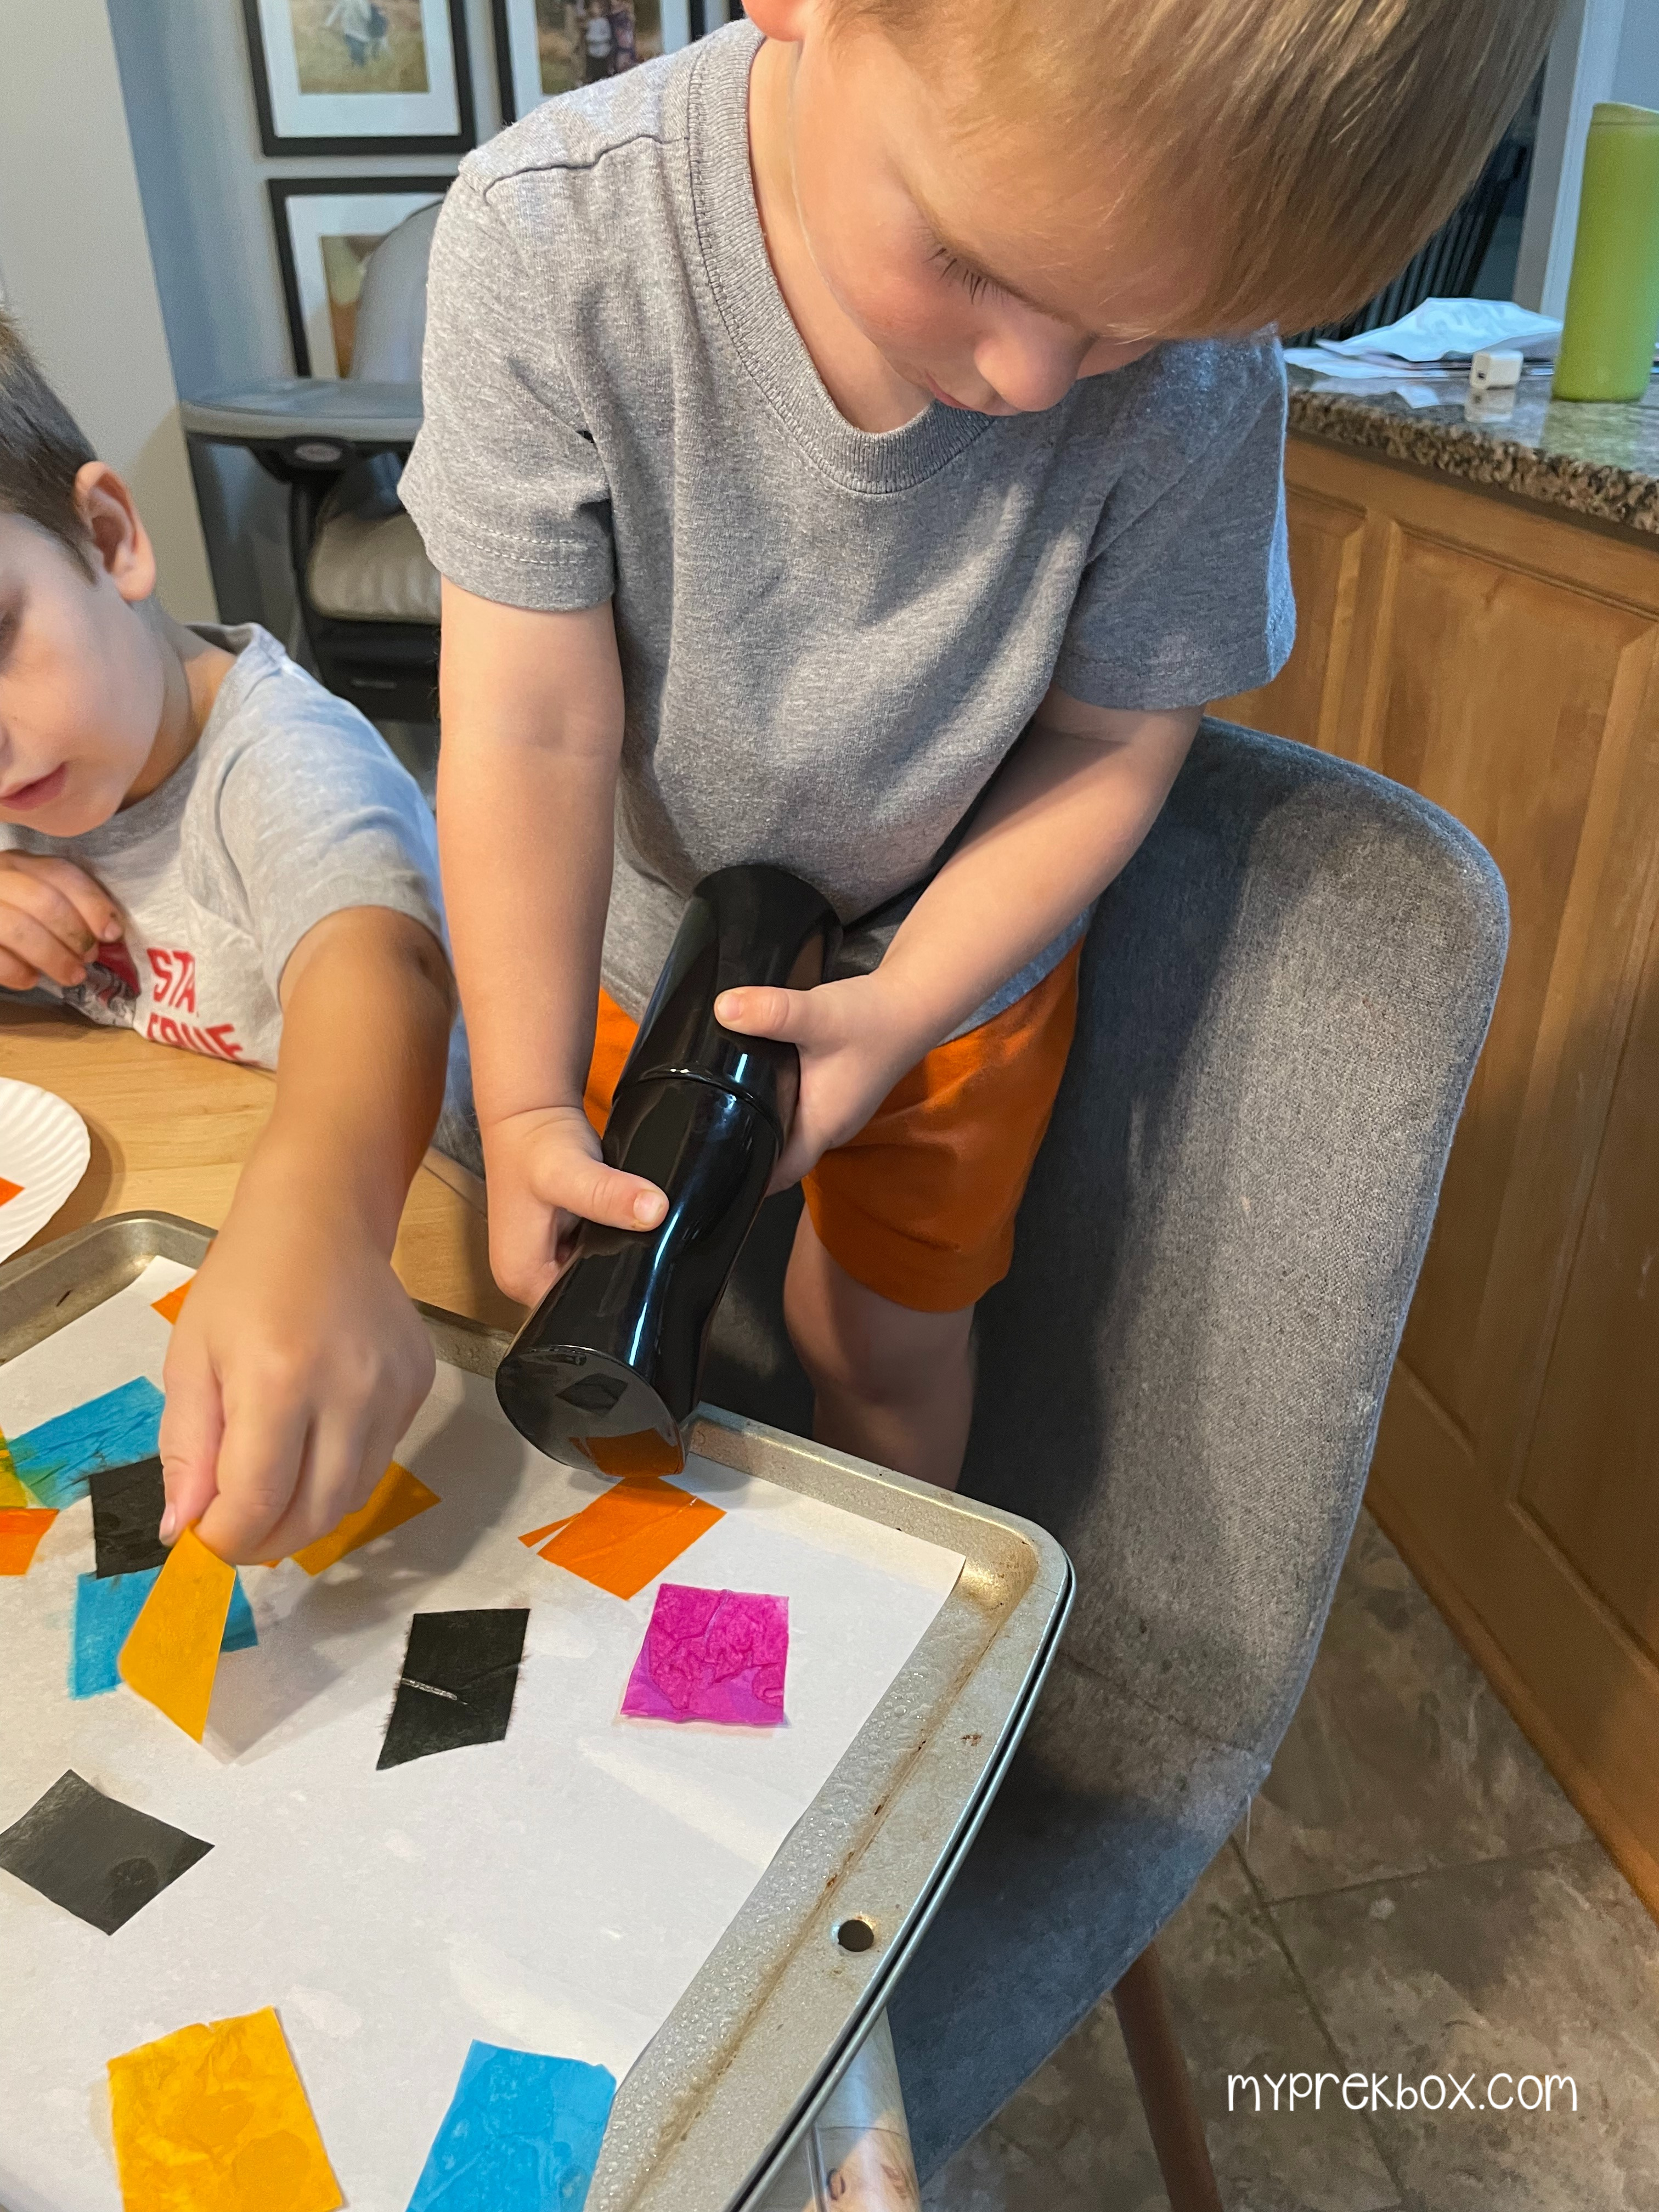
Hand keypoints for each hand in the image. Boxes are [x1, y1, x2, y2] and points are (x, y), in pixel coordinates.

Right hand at [0, 852, 123, 990]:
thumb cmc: (15, 914)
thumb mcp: (34, 898)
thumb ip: (65, 904)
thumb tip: (110, 931)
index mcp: (18, 863)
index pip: (60, 873)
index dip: (92, 903)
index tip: (112, 933)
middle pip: (44, 901)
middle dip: (75, 934)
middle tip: (89, 958)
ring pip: (20, 930)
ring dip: (55, 958)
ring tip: (72, 976)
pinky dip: (18, 972)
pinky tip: (31, 979)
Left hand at [158, 1177, 436, 1565]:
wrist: (321, 1218)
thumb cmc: (243, 1282)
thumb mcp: (190, 1359)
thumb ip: (187, 1449)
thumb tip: (181, 1531)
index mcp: (278, 1379)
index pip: (259, 1501)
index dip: (226, 1539)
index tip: (202, 1539)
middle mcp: (349, 1390)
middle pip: (316, 1514)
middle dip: (267, 1541)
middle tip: (236, 1534)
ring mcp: (395, 1390)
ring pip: (354, 1496)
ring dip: (306, 1513)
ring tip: (272, 1493)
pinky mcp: (420, 1385)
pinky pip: (380, 1458)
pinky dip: (341, 1470)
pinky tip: (316, 1436)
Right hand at [481, 1102, 668, 1308]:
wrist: (530, 1111)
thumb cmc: (534, 1143)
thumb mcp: (571, 1172)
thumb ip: (608, 1195)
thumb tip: (653, 1211)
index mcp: (520, 1278)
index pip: (574, 1317)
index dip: (611, 1295)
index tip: (637, 1269)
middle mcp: (527, 1277)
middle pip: (585, 1298)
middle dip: (615, 1275)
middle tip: (639, 1246)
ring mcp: (544, 1260)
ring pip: (593, 1276)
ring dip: (615, 1258)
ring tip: (631, 1235)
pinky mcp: (560, 1242)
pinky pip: (594, 1256)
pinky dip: (611, 1241)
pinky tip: (622, 1226)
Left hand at [715, 972, 923, 1188]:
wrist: (913, 1001)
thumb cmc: (871, 1018)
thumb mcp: (818, 1014)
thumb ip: (771, 1012)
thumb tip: (723, 1009)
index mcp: (823, 1126)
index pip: (778, 1174)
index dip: (747, 1181)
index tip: (711, 1176)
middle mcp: (831, 1127)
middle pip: (782, 1157)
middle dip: (748, 1153)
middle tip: (702, 1141)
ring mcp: (837, 1111)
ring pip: (791, 1133)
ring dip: (764, 1127)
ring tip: (718, 1115)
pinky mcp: (838, 1093)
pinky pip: (801, 1112)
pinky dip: (779, 1107)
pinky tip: (755, 1086)